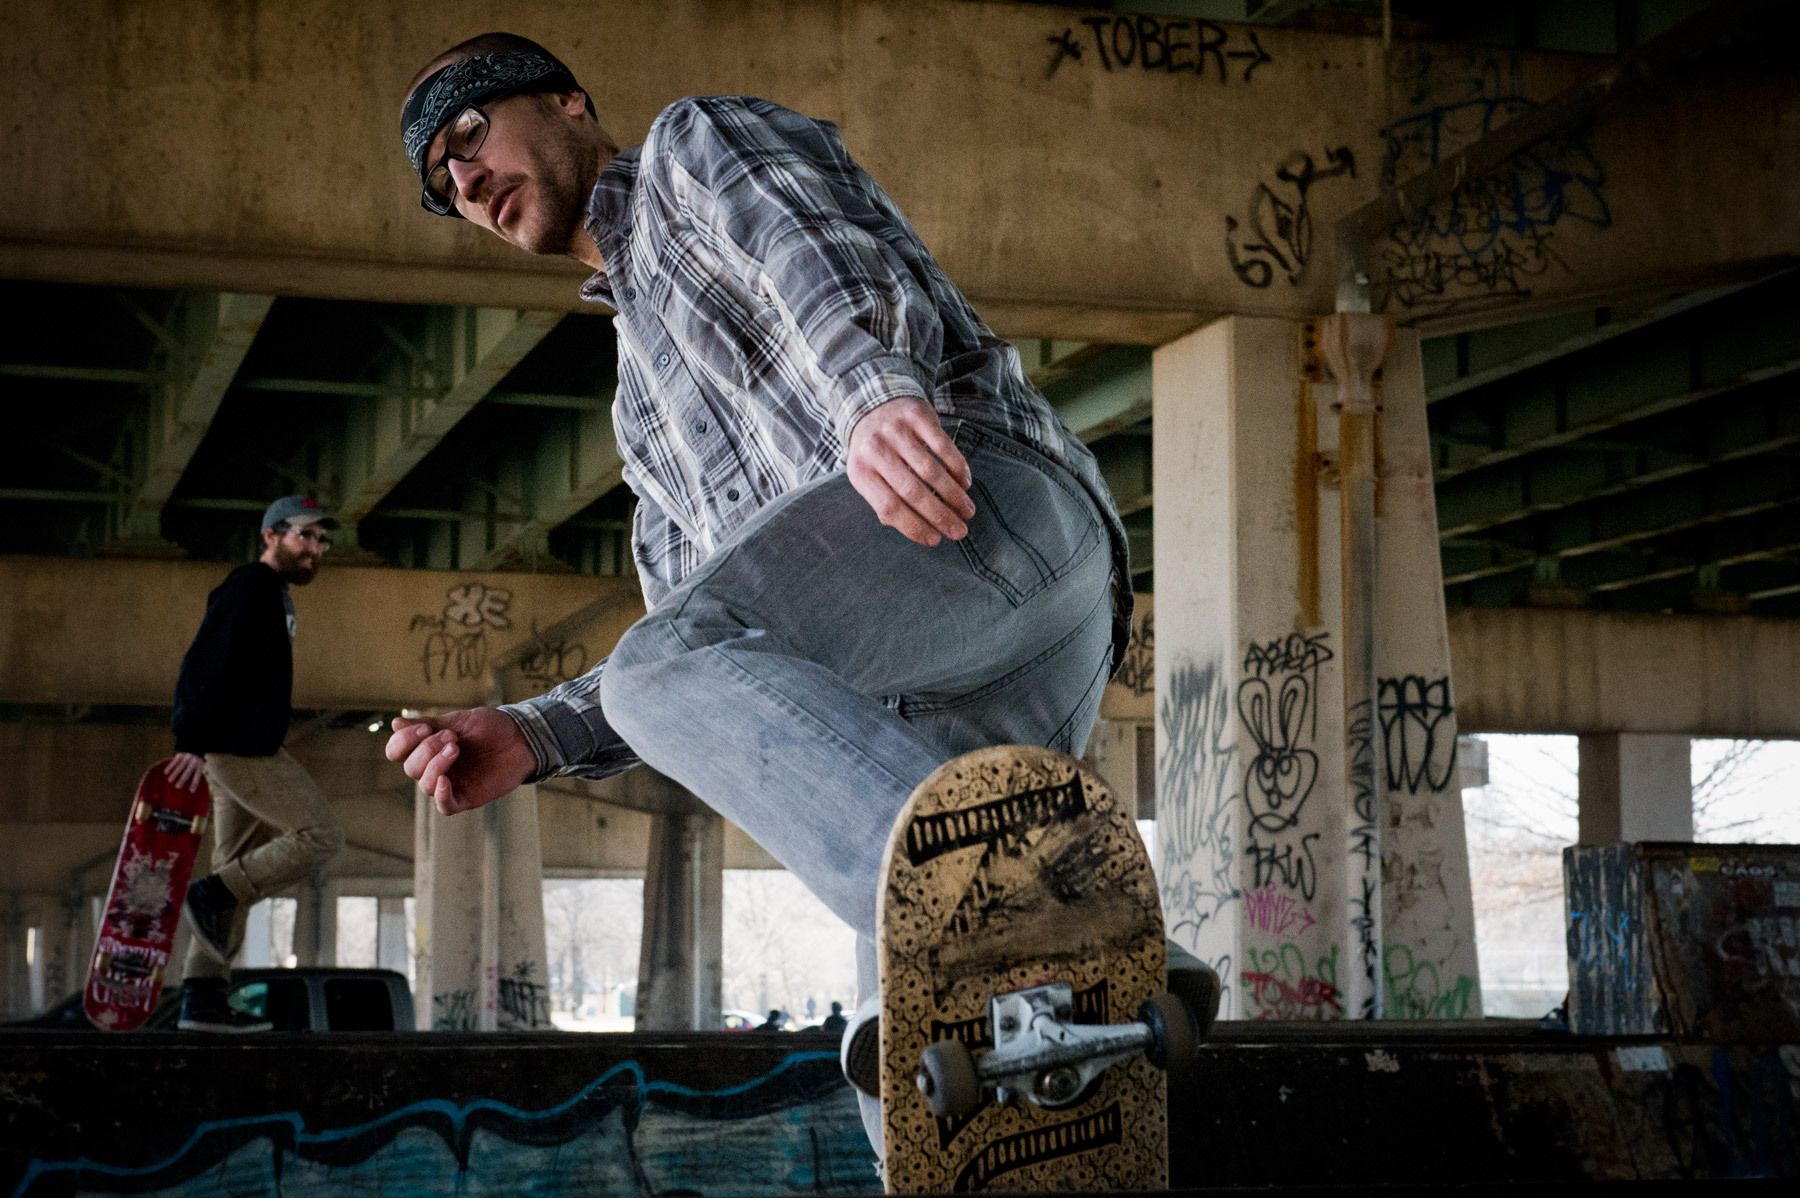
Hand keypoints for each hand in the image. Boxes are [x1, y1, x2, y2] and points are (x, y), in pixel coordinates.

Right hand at [164, 752, 206, 791]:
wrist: (193, 748)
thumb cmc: (195, 763)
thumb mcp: (199, 767)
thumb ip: (195, 775)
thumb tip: (192, 789)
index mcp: (199, 766)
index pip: (197, 776)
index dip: (194, 784)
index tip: (191, 791)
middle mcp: (193, 762)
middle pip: (188, 771)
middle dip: (182, 779)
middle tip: (177, 787)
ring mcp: (187, 758)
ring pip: (180, 766)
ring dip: (174, 774)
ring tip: (170, 781)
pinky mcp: (180, 755)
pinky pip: (174, 761)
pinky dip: (170, 767)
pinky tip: (166, 772)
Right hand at [385, 708, 536, 816]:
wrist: (522, 737)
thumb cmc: (491, 727)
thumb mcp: (458, 721)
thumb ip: (428, 724)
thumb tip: (395, 723)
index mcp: (428, 748)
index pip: (397, 752)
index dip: (403, 741)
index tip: (423, 728)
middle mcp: (434, 768)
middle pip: (411, 768)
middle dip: (427, 750)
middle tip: (452, 738)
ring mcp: (451, 784)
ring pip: (426, 785)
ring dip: (436, 766)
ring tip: (456, 748)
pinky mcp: (467, 798)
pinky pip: (445, 806)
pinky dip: (441, 796)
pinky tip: (445, 781)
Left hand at [846, 398, 974, 546]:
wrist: (872, 402)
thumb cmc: (874, 451)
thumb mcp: (868, 475)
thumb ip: (885, 501)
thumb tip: (917, 530)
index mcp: (860, 472)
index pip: (889, 507)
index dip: (914, 527)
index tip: (935, 540)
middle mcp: (875, 450)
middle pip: (913, 492)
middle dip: (940, 516)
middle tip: (959, 531)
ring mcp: (896, 431)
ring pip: (931, 471)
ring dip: (954, 495)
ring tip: (967, 511)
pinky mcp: (916, 415)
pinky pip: (943, 446)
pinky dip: (957, 468)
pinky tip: (965, 483)